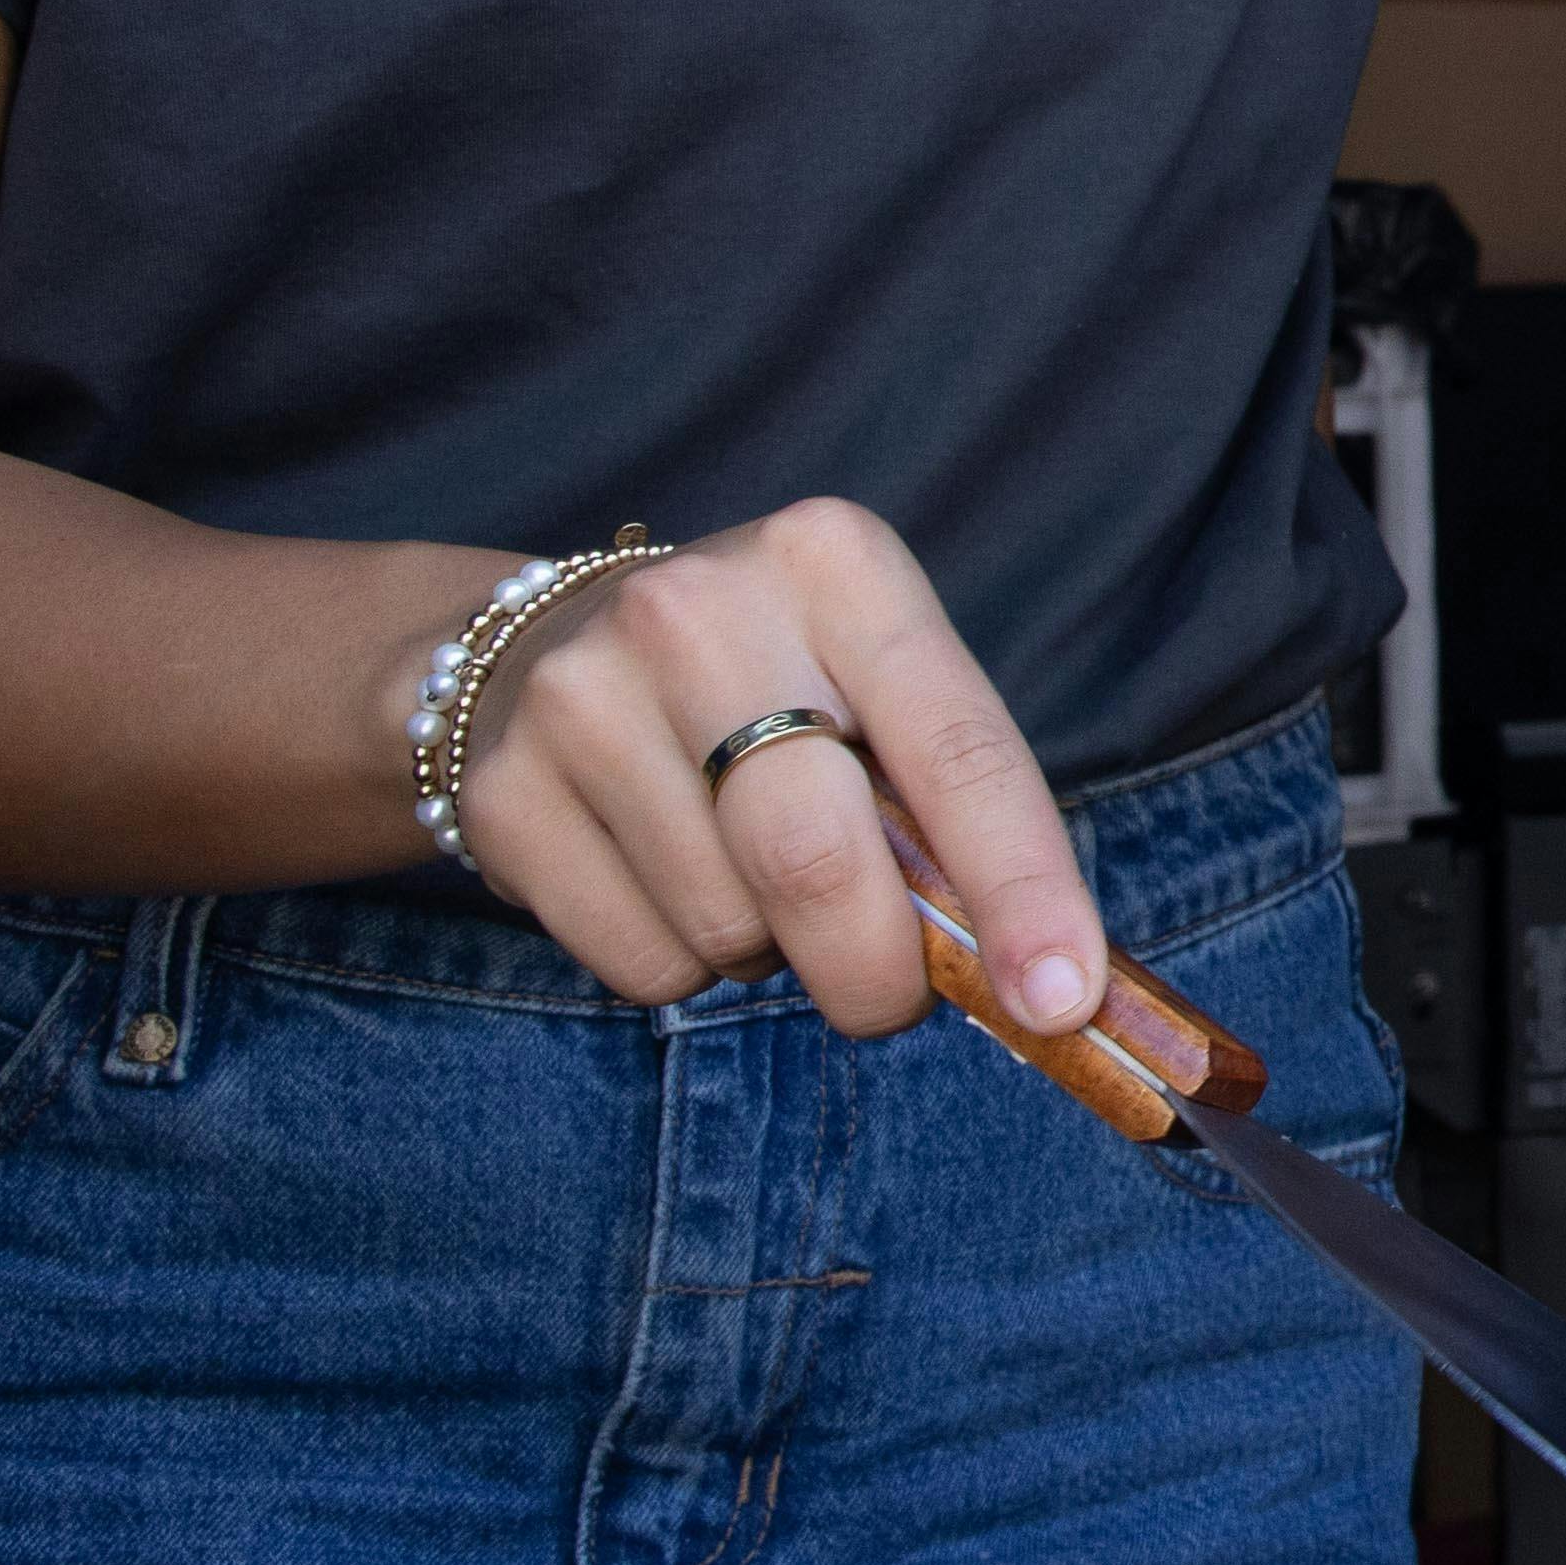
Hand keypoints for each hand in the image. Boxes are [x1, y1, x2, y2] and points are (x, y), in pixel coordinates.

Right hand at [437, 496, 1105, 1042]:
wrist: (537, 646)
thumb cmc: (768, 686)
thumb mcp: (873, 684)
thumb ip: (950, 806)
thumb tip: (1039, 980)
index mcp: (835, 564)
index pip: (958, 748)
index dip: (1020, 887)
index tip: (1062, 999)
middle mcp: (702, 610)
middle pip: (819, 857)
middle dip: (880, 972)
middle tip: (892, 1000)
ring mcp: (583, 694)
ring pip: (727, 927)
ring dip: (769, 955)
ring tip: (748, 874)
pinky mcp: (503, 788)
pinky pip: (641, 963)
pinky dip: (684, 968)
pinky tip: (667, 882)